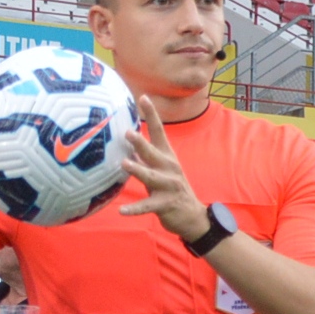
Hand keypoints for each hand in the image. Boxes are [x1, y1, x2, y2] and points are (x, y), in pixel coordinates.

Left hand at [116, 99, 211, 242]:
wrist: (192, 215)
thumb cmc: (170, 188)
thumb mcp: (160, 168)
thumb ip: (145, 155)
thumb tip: (127, 138)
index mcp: (167, 156)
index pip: (159, 131)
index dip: (151, 114)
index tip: (142, 97)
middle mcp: (169, 168)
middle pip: (153, 153)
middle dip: (141, 143)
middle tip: (127, 133)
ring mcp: (168, 186)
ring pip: (151, 177)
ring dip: (138, 170)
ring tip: (124, 163)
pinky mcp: (165, 204)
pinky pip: (147, 206)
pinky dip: (135, 209)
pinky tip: (122, 211)